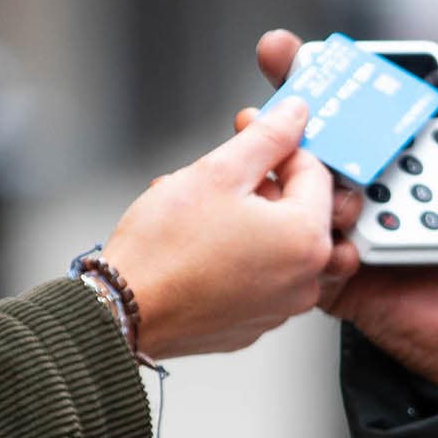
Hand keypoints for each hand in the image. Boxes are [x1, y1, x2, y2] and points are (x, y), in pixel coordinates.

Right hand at [93, 104, 341, 360]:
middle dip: (258, 184)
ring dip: (243, 217)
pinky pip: (256, 275)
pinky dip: (235, 254)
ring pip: (273, 242)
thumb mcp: (218, 172)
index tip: (253, 137)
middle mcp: (304, 280)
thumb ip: (266, 138)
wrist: (121, 312)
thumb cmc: (163, 250)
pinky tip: (199, 243)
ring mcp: (280, 307)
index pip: (315, 172)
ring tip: (199, 209)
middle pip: (296, 209)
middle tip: (216, 175)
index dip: (280, 146)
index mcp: (307, 240)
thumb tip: (294, 115)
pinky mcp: (253, 322)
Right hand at [255, 0, 437, 393]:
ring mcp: (351, 224)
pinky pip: (309, 250)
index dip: (317, 72)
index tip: (289, 50)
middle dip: (285, 114)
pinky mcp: (338, 273)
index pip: (351, 97)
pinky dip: (307, 233)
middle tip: (271, 93)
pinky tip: (319, 223)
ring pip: (301, 191)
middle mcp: (370, 177)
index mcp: (402, 142)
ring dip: (289, 173)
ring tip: (292, 159)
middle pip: (314, 138)